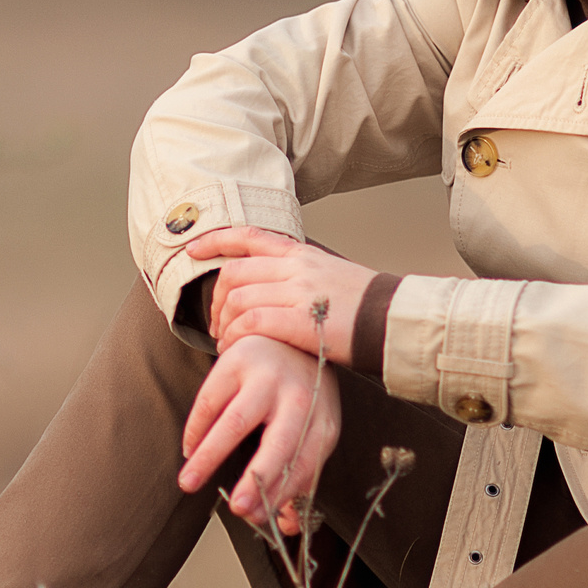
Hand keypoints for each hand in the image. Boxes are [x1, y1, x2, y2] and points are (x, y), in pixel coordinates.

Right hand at [177, 334, 339, 535]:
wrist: (287, 337)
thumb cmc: (299, 396)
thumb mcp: (309, 433)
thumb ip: (298, 479)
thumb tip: (287, 526)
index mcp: (323, 421)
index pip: (305, 464)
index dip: (282, 494)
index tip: (258, 518)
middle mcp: (299, 397)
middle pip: (279, 444)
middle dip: (258, 480)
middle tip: (238, 508)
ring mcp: (267, 376)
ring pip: (236, 422)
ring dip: (210, 456)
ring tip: (189, 482)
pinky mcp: (237, 361)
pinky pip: (210, 401)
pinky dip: (196, 430)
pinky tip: (190, 450)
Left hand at [184, 227, 378, 366]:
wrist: (395, 321)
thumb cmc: (366, 306)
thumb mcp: (330, 275)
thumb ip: (298, 275)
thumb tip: (271, 285)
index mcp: (301, 254)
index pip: (248, 236)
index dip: (215, 241)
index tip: (193, 249)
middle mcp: (295, 267)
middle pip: (234, 273)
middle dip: (215, 299)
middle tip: (216, 323)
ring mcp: (297, 292)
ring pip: (238, 299)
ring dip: (223, 324)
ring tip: (226, 343)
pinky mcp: (299, 321)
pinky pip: (250, 324)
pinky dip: (235, 338)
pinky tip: (236, 351)